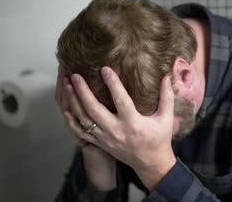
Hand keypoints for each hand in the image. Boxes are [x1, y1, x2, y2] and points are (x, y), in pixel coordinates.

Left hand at [66, 66, 175, 190]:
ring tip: (67, 85)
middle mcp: (116, 131)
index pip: (121, 100)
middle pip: (94, 110)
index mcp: (133, 123)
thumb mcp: (166, 119)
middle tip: (75, 75)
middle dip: (82, 92)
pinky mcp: (100, 144)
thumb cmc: (159, 139)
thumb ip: (166, 97)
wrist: (151, 163)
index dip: (113, 84)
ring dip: (74, 102)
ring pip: (84, 120)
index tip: (105, 69)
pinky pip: (81, 133)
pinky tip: (65, 110)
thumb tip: (166, 77)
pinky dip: (71, 122)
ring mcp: (106, 139)